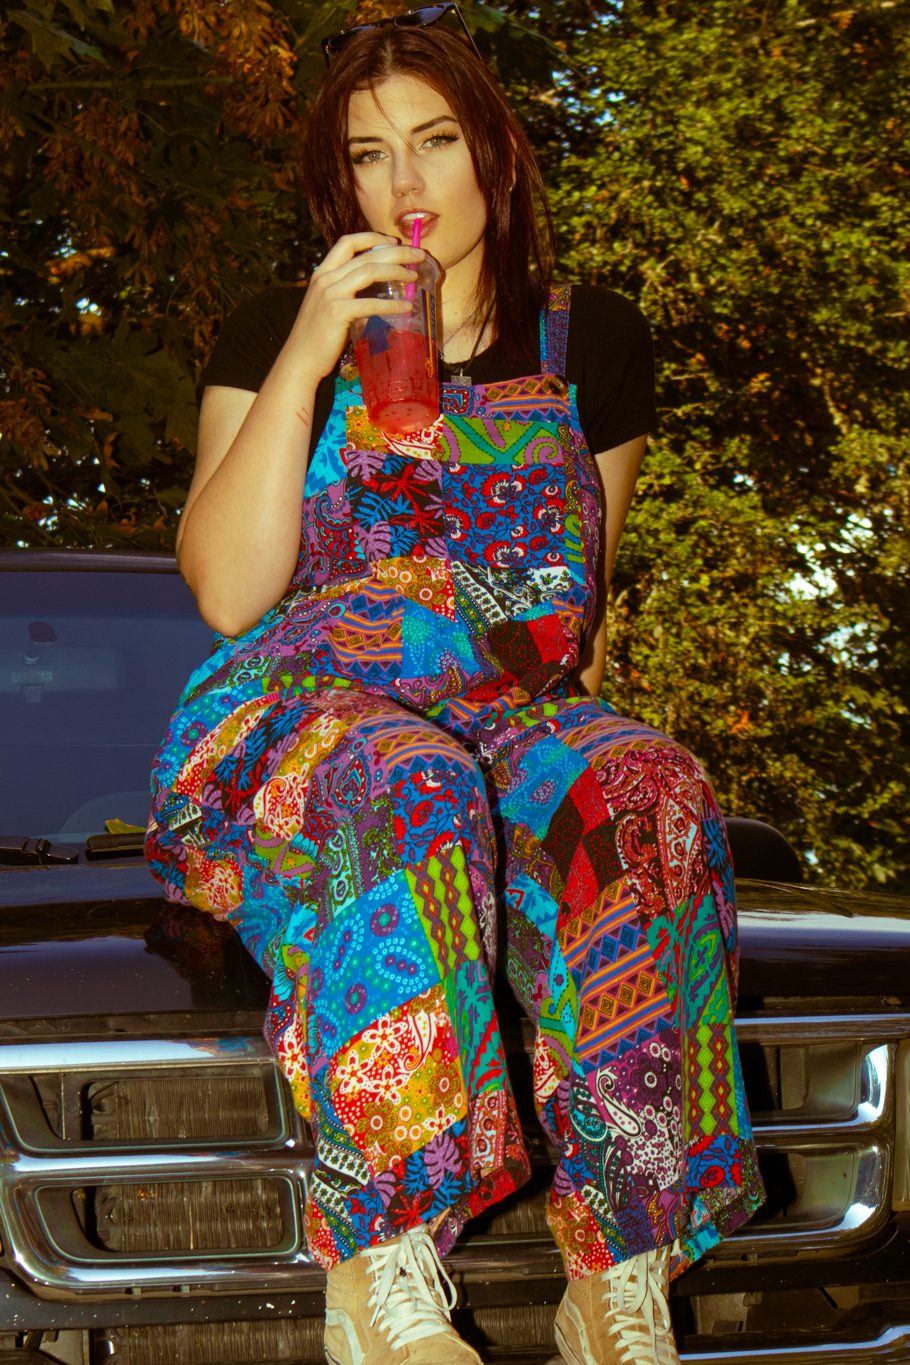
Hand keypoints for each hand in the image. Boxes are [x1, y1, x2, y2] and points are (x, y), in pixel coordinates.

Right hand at [288, 232, 424, 385]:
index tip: (393, 241)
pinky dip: (391, 304)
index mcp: (322, 272)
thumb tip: (375, 288)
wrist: (300, 358)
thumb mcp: (327, 304)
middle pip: (366, 255)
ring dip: (396, 271)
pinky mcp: (337, 312)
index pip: (348, 242)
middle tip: (418, 255)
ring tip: (414, 276)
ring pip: (370, 272)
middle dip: (396, 252)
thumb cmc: (316, 335)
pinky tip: (406, 307)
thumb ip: (345, 291)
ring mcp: (331, 294)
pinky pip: (371, 304)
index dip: (372, 238)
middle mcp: (325, 278)